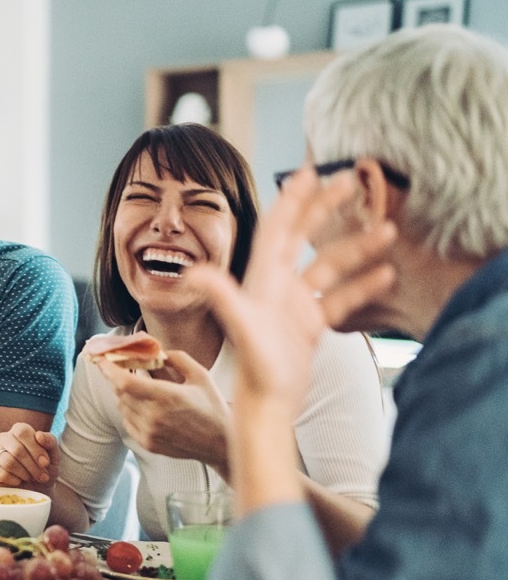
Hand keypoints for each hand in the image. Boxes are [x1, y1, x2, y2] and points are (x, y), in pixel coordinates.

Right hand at [0, 422, 59, 486]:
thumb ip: (50, 441)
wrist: (39, 489)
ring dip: (24, 474)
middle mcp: (4, 438)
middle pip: (16, 448)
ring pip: (7, 461)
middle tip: (42, 476)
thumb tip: (39, 435)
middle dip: (32, 466)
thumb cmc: (45, 469)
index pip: (22, 431)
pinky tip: (19, 482)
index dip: (35, 448)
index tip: (45, 463)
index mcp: (19, 431)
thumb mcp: (54, 455)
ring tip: (31, 479)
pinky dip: (12, 480)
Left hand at [97, 351, 231, 474]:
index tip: (101, 359)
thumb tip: (156, 352)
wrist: (220, 443)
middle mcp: (154, 416)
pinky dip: (129, 410)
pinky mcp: (148, 444)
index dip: (109, 370)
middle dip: (117, 378)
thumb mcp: (200, 375)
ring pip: (122, 407)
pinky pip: (127, 422)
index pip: (125, 382)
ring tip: (139, 387)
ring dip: (124, 394)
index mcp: (167, 396)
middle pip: (120, 393)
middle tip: (122, 367)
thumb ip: (176, 358)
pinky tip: (144, 405)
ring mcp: (149, 433)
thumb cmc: (212, 407)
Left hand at [186, 167, 395, 409]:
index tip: (308, 171)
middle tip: (353, 179)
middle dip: (326, 208)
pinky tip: (386, 275)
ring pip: (329, 267)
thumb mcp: (242, 328)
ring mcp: (293, 306)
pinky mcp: (309, 326)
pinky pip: (339, 299)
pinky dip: (361, 285)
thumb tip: (192, 271)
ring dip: (357, 248)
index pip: (278, 229)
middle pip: (303, 237)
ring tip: (387, 230)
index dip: (292, 199)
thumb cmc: (255, 370)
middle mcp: (275, 287)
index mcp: (261, 280)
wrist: (265, 408)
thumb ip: (221, 296)